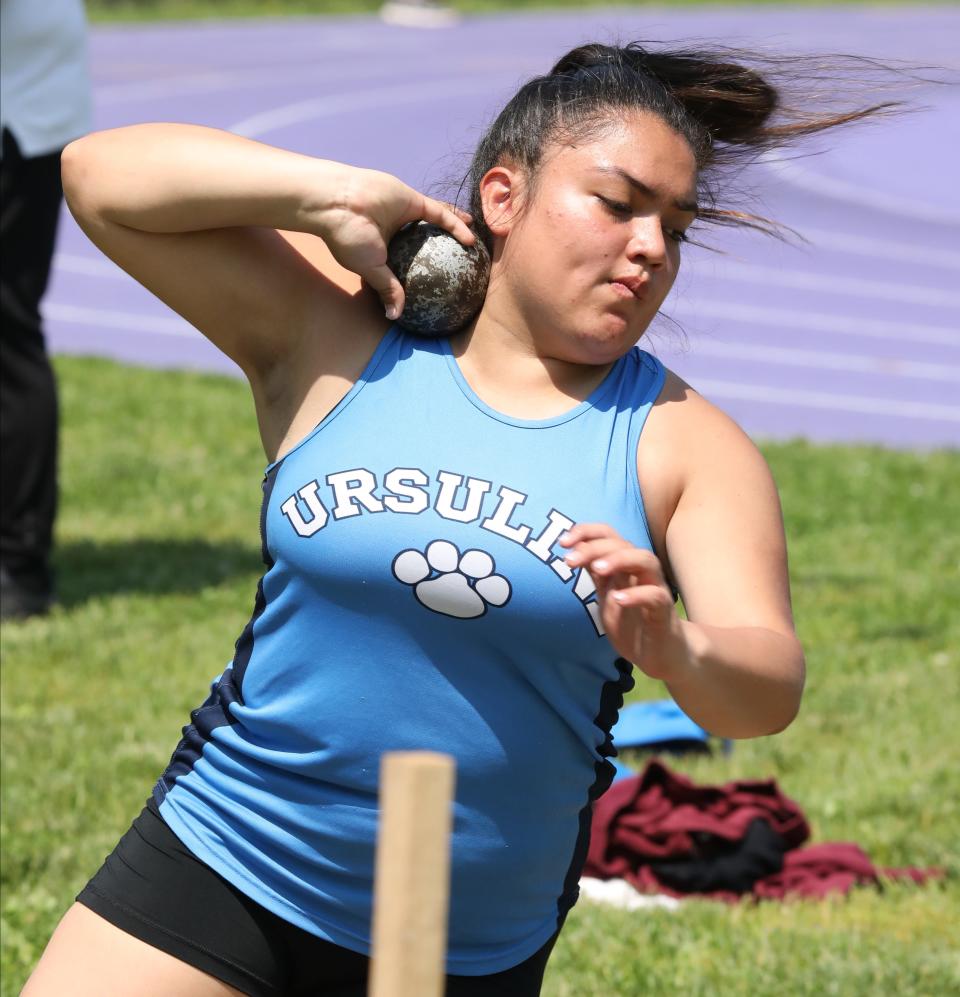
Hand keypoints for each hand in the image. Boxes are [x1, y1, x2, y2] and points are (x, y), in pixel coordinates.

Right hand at [311, 166, 474, 319]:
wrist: (337, 204)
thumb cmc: (349, 238)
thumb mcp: (370, 269)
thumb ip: (387, 288)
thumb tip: (394, 316)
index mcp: (383, 248)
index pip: (408, 262)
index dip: (423, 272)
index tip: (438, 285)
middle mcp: (396, 231)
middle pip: (427, 243)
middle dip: (445, 252)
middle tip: (462, 266)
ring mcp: (404, 214)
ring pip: (437, 225)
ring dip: (456, 234)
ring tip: (474, 248)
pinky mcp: (411, 200)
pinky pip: (439, 214)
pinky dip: (455, 224)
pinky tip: (471, 238)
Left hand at [560, 523, 690, 681]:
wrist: (662, 654)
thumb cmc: (633, 622)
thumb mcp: (607, 595)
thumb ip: (595, 574)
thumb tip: (572, 550)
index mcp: (625, 566)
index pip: (608, 535)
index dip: (586, 532)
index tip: (563, 542)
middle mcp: (641, 571)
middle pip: (623, 544)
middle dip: (594, 547)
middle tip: (569, 560)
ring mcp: (655, 589)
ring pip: (645, 559)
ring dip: (619, 559)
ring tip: (597, 569)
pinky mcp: (664, 612)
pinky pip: (655, 596)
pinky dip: (636, 595)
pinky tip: (617, 599)